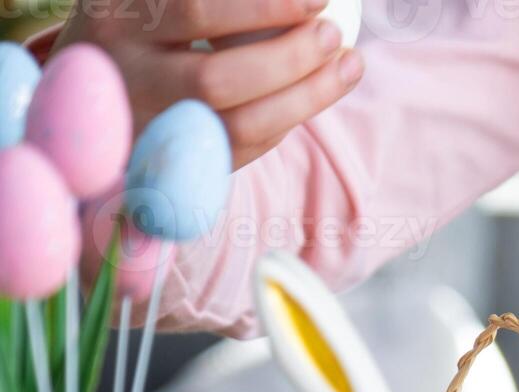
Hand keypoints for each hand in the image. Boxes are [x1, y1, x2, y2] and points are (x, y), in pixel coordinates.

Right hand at [55, 0, 363, 169]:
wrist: (83, 100)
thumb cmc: (135, 32)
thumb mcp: (152, 5)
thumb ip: (210, 4)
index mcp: (117, 19)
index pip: (195, 11)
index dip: (264, 7)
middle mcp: (126, 78)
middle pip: (217, 79)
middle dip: (289, 58)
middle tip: (331, 33)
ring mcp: (152, 128)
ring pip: (239, 126)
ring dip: (306, 98)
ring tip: (349, 64)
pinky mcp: (178, 163)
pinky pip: (244, 149)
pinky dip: (286, 120)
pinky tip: (318, 92)